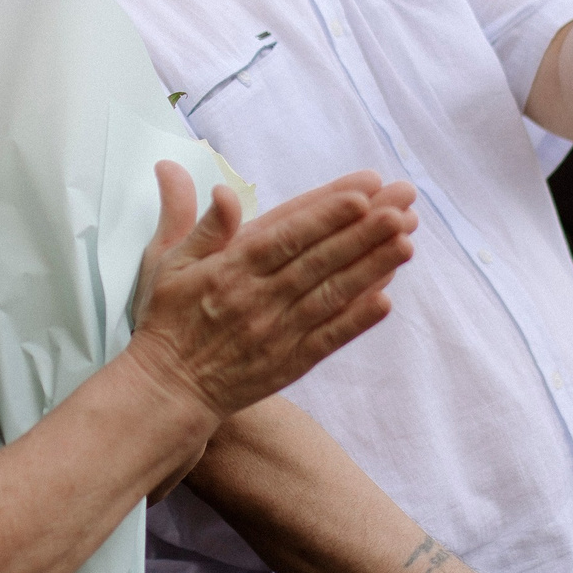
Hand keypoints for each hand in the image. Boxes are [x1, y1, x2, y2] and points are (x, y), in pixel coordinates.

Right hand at [123, 163, 415, 422]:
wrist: (167, 391)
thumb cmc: (168, 319)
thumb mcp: (167, 262)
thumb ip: (196, 222)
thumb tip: (204, 181)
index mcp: (230, 269)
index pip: (286, 233)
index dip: (325, 211)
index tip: (362, 189)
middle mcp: (257, 299)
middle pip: (318, 259)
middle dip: (363, 230)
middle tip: (401, 204)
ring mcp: (276, 333)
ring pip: (330, 295)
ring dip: (370, 268)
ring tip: (406, 240)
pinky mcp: (289, 364)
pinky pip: (327, 339)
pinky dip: (356, 321)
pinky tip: (386, 300)